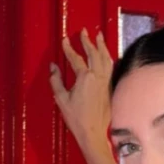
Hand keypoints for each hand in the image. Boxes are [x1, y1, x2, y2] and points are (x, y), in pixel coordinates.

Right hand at [50, 29, 113, 148]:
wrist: (93, 131)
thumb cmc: (77, 118)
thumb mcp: (61, 99)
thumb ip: (56, 81)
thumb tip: (53, 67)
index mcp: (85, 78)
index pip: (75, 58)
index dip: (69, 48)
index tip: (65, 40)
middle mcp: (98, 77)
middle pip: (94, 53)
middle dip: (88, 41)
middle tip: (84, 31)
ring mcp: (106, 82)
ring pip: (106, 58)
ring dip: (102, 46)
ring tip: (99, 37)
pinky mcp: (110, 87)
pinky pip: (110, 67)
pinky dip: (108, 58)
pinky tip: (107, 55)